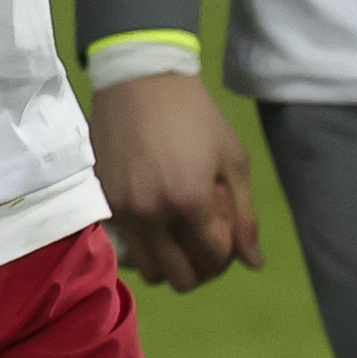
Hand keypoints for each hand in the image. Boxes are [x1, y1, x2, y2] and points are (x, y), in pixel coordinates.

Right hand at [90, 71, 265, 291]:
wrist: (139, 79)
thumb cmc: (195, 115)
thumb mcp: (233, 159)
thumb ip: (245, 215)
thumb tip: (253, 262)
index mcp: (190, 200)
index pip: (215, 257)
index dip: (229, 257)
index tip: (229, 240)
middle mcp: (152, 213)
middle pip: (181, 278)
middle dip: (201, 270)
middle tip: (205, 247)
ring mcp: (123, 210)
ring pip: (150, 271)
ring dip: (170, 265)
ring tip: (179, 240)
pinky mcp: (103, 202)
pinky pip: (126, 246)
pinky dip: (145, 247)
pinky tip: (155, 224)